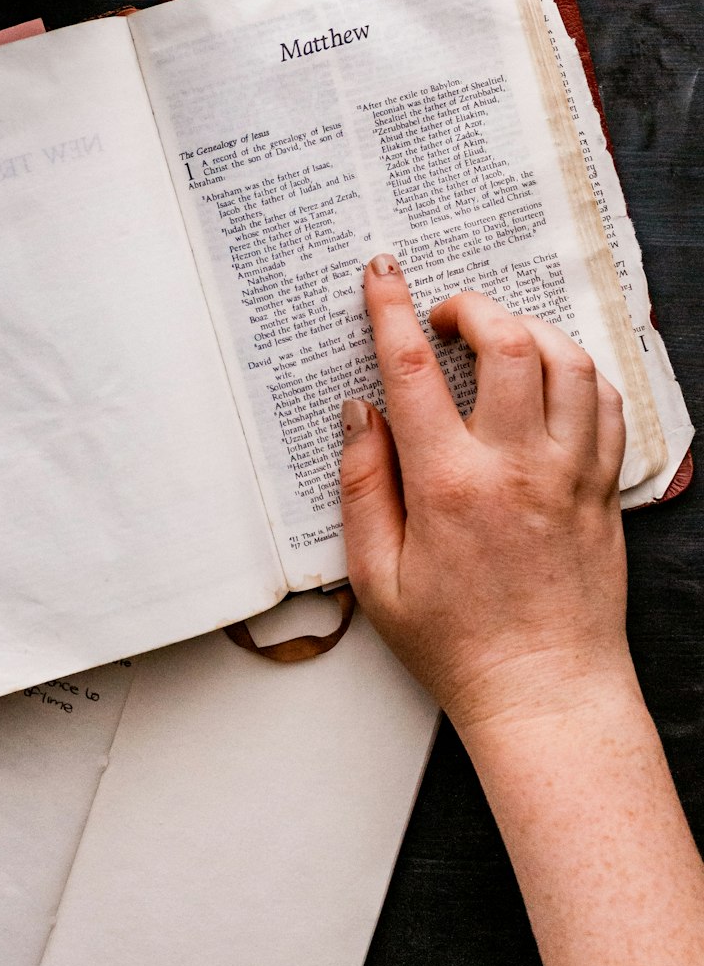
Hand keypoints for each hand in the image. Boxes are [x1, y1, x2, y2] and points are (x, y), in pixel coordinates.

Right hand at [340, 254, 631, 735]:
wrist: (544, 690)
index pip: (414, 369)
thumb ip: (362, 485)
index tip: (382, 274)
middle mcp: (516, 467)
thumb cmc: (455, 642)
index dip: (392, 308)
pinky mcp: (602, 487)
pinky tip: (548, 381)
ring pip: (566, 360)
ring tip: (496, 341)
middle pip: (506, 342)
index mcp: (450, 486)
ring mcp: (569, 474)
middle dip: (470, 306)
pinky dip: (578, 371)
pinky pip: (606, 402)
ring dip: (528, 330)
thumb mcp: (377, 576)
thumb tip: (359, 413)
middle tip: (444, 315)